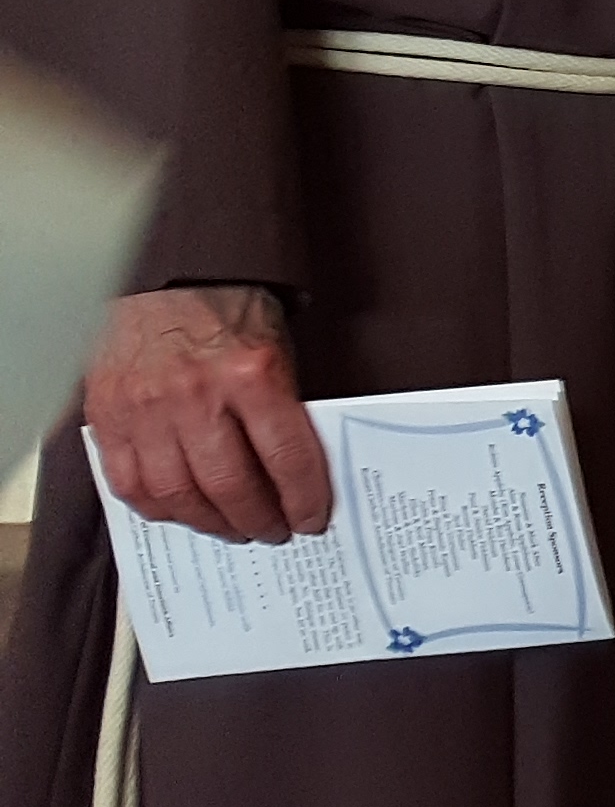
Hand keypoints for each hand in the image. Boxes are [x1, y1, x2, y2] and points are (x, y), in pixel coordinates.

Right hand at [83, 286, 325, 541]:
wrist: (165, 276)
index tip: (312, 519)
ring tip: (233, 528)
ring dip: (211, 523)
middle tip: (273, 531)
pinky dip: (161, 508)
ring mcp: (146, 410)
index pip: (287, 456)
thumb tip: (298, 468)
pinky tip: (183, 510)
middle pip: (232, 486)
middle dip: (259, 519)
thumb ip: (283, 404)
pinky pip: (132, 484)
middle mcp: (196, 396)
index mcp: (251, 373)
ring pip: (179, 495)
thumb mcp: (276, 345)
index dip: (305, 498)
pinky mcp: (109, 417)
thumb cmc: (227, 307)